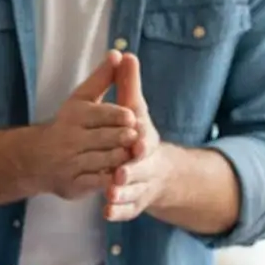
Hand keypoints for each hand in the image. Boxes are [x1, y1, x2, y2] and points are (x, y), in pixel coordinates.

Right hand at [37, 52, 136, 199]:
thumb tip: (119, 53)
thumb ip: (102, 79)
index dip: (117, 116)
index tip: (131, 118)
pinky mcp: (73, 184)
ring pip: (103, 161)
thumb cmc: (67, 125)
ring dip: (120, 159)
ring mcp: (71, 163)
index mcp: (74, 116)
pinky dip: (110, 180)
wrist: (35, 160)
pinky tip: (120, 176)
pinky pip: (96, 182)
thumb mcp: (82, 100)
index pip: (100, 114)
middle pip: (104, 138)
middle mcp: (70, 139)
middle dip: (121, 138)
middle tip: (135, 138)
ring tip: (132, 156)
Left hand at [104, 53, 174, 222]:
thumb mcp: (134, 110)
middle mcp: (148, 165)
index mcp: (147, 142)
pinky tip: (107, 212)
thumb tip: (124, 53)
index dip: (142, 144)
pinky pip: (128, 210)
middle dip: (132, 172)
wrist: (157, 170)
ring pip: (134, 192)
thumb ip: (127, 85)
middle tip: (118, 174)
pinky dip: (119, 212)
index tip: (137, 144)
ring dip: (123, 194)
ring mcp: (142, 185)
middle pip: (141, 170)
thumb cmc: (137, 134)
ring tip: (110, 195)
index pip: (147, 142)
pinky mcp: (135, 203)